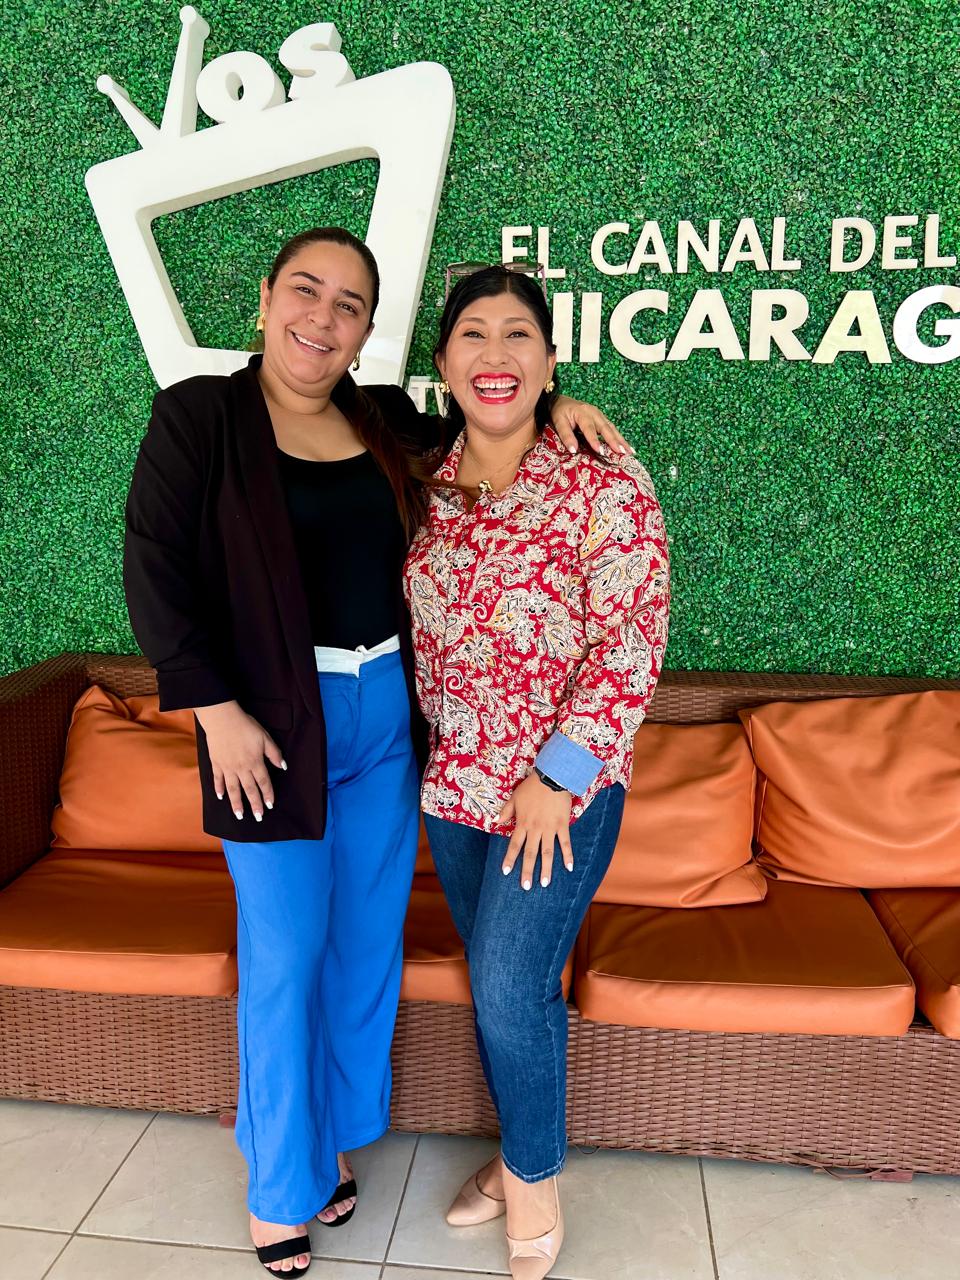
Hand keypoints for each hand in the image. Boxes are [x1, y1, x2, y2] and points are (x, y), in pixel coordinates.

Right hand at [194, 700, 285, 822]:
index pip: (263, 782)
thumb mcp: (265, 737)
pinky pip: (218, 779)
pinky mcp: (216, 763)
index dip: (267, 795)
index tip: (270, 805)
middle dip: (254, 805)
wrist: (222, 719)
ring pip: (233, 789)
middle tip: (258, 817)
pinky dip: (219, 789)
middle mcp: (241, 768)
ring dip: (236, 803)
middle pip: (249, 790)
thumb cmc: (245, 726)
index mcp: (255, 762)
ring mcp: (227, 767)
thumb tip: (283, 766)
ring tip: (239, 815)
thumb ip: (274, 753)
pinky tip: (221, 797)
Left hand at [498, 774, 573, 889]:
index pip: (514, 845)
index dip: (510, 859)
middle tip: (526, 887)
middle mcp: (535, 829)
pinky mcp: (562, 825)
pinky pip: (565, 843)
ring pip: (547, 852)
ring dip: (546, 869)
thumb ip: (506, 811)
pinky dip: (568, 855)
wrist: (552, 777)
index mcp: (522, 823)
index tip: (505, 872)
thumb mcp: (515, 797)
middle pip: (530, 854)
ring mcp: (550, 828)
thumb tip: (495, 822)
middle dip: (527, 871)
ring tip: (545, 884)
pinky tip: (569, 868)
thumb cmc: (532, 787)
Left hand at [551, 395, 632, 456]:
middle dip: (614, 441)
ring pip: (612, 429)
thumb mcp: (558, 422)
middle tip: (622, 453)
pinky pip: (612, 429)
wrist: (561, 401)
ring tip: (630, 452)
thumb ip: (566, 435)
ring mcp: (600, 415)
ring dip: (621, 440)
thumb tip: (573, 450)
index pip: (589, 428)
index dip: (595, 440)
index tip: (600, 451)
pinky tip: (627, 447)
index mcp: (582, 413)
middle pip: (606, 428)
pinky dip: (620, 438)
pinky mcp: (602, 419)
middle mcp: (594, 413)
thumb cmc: (559, 412)